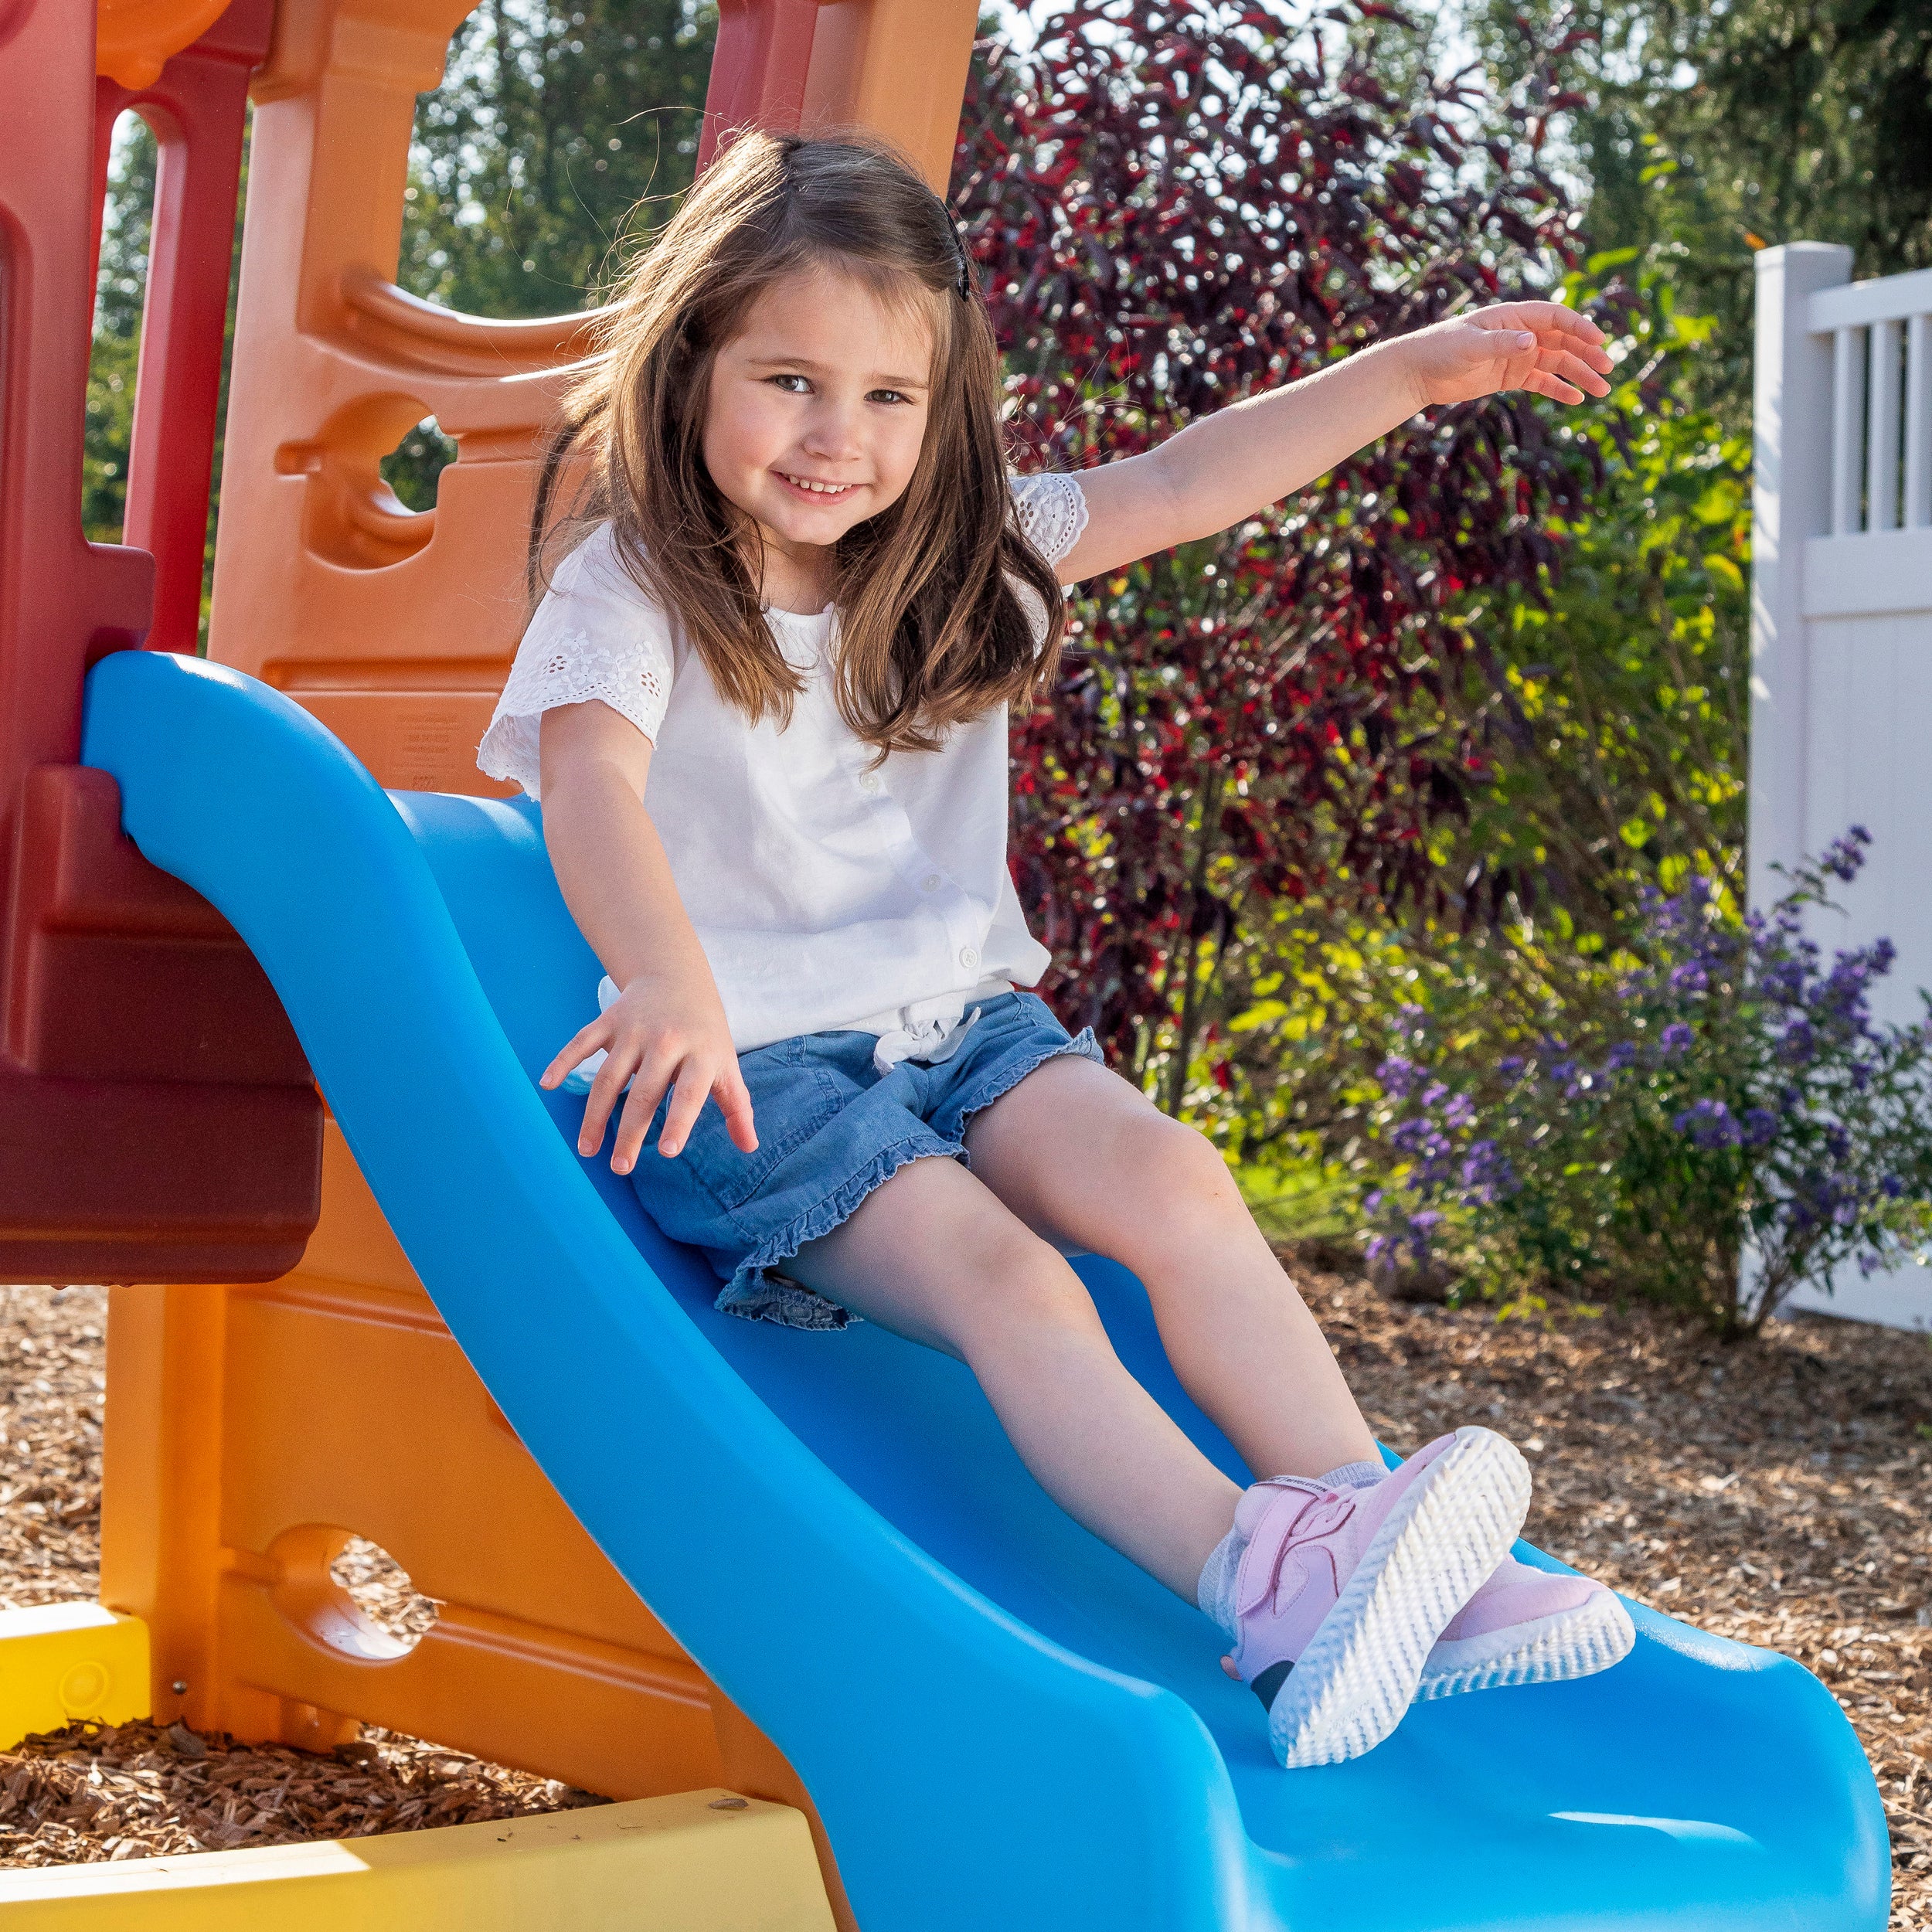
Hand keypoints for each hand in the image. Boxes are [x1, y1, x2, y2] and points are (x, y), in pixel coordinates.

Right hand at [539, 973, 756, 1174]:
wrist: (677, 978)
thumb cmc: (705, 1033)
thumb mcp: (726, 1064)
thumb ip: (737, 1107)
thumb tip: (750, 1147)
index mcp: (700, 1054)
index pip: (690, 1093)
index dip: (680, 1121)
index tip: (667, 1152)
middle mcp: (666, 1041)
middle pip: (645, 1093)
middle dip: (630, 1133)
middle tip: (620, 1167)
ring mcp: (634, 1030)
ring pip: (609, 1077)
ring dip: (595, 1116)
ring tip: (588, 1149)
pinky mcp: (609, 1021)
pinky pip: (582, 1043)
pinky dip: (563, 1061)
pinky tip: (548, 1085)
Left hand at [1402, 300, 1614, 411]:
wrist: (1419, 372)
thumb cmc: (1442, 349)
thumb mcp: (1471, 345)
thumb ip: (1501, 343)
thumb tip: (1531, 342)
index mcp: (1514, 317)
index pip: (1556, 318)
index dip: (1579, 327)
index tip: (1599, 340)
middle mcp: (1521, 334)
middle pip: (1563, 341)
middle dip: (1587, 354)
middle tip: (1608, 369)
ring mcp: (1517, 355)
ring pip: (1557, 364)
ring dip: (1579, 375)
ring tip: (1601, 390)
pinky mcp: (1511, 376)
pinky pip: (1541, 382)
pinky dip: (1558, 389)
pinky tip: (1576, 398)